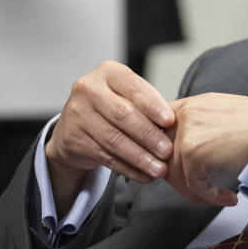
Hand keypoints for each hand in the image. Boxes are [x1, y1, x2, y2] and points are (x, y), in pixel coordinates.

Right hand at [45, 61, 175, 214]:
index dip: (153, 105)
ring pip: (113, 139)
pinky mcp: (72, 139)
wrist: (74, 124)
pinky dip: (128, 168)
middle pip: (123, 114)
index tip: (170, 121)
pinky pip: (105, 156)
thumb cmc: (112, 106)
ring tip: (159, 168)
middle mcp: (88, 89)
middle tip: (168, 151)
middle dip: (149, 135)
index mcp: (108, 72)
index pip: (134, 87)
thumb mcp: (127, 95)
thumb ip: (147, 104)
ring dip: (140, 157)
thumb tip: (175, 126)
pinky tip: (144, 175)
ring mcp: (77, 114)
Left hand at [166, 86, 247, 206]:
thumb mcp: (242, 110)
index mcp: (195, 103)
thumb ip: (226, 115)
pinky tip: (229, 197)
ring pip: (174, 174)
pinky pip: (193, 185)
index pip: (161, 129)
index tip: (172, 169)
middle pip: (162, 154)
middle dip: (177, 176)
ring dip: (196, 192)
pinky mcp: (193, 153)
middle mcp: (187, 113)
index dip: (164, 153)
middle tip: (197, 189)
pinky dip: (210, 197)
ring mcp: (187, 132)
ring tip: (218, 197)